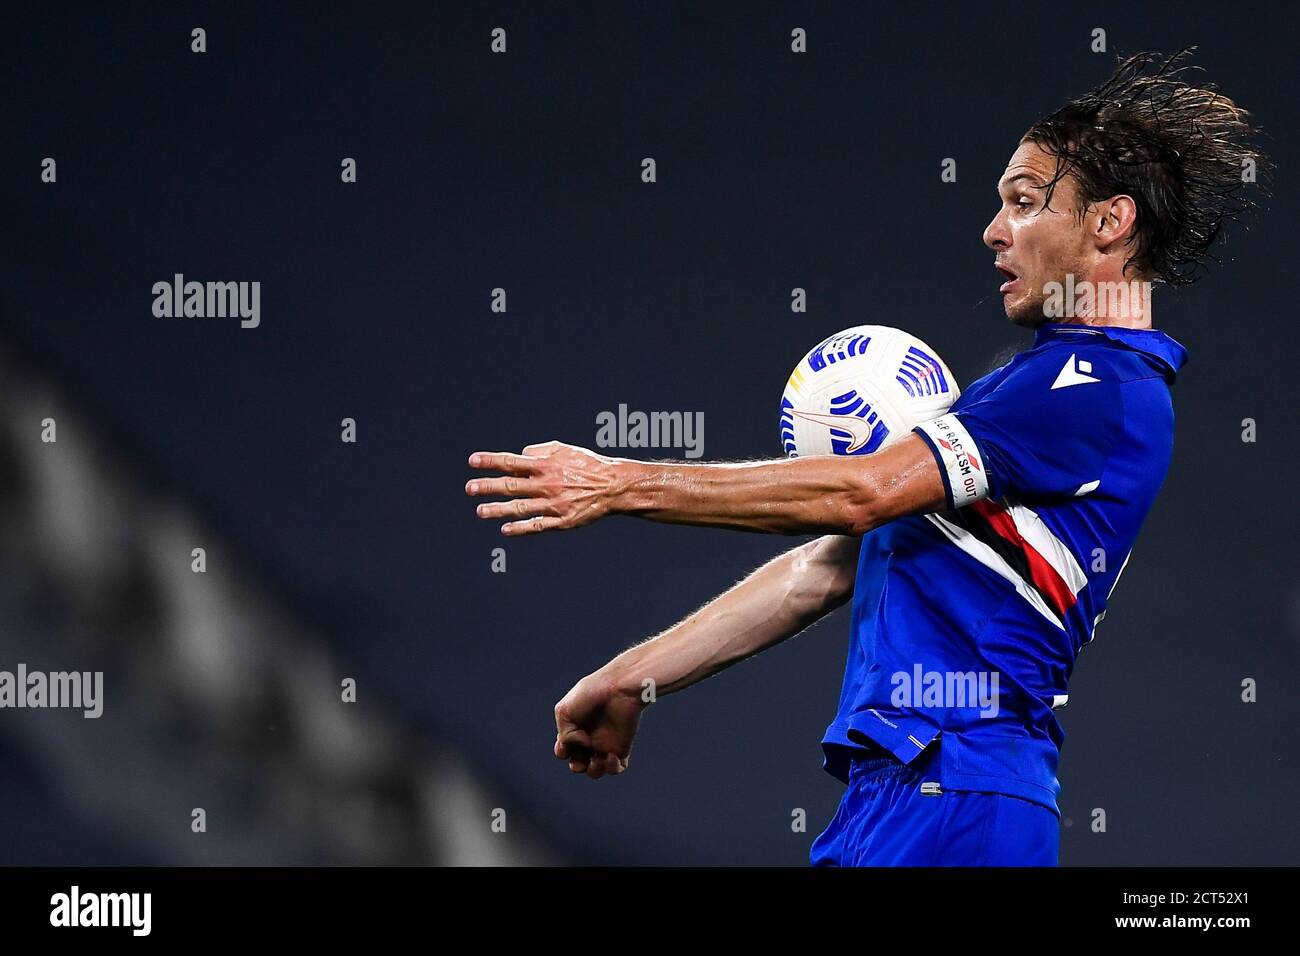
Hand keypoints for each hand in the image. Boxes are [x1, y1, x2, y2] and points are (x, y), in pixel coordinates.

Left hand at [466, 440, 622, 535]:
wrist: (613, 486)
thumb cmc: (587, 465)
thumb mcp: (565, 449)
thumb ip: (540, 451)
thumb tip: (520, 454)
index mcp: (546, 465)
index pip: (512, 462)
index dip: (491, 461)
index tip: (472, 461)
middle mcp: (547, 484)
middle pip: (511, 485)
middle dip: (488, 487)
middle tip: (470, 488)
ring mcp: (554, 504)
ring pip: (520, 508)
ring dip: (498, 509)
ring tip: (480, 511)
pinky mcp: (562, 521)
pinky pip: (537, 526)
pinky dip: (520, 528)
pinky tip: (505, 529)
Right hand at [554, 670, 645, 779]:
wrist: (618, 688)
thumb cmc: (591, 694)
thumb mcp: (564, 711)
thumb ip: (564, 734)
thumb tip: (580, 746)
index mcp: (574, 728)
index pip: (564, 749)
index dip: (563, 750)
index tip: (566, 742)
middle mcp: (589, 738)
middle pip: (578, 764)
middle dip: (576, 765)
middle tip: (582, 752)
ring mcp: (605, 744)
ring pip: (595, 771)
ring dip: (593, 771)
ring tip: (596, 760)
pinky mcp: (622, 747)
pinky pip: (617, 769)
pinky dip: (612, 768)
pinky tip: (610, 756)